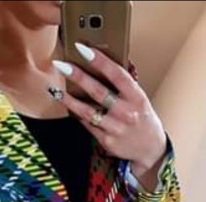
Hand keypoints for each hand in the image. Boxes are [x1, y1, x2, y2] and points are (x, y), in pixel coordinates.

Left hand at [50, 44, 166, 176]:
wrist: (150, 148)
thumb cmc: (142, 118)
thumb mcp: (139, 99)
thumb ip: (123, 86)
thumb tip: (99, 66)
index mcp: (137, 97)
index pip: (117, 75)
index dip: (100, 61)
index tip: (83, 49)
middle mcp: (126, 113)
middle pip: (98, 92)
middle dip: (78, 77)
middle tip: (61, 65)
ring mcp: (116, 129)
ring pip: (87, 112)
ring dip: (69, 100)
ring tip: (55, 90)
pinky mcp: (107, 141)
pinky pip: (87, 125)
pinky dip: (76, 114)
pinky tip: (67, 106)